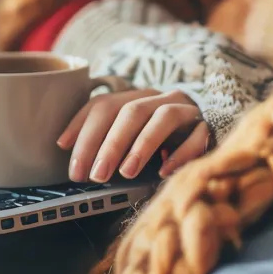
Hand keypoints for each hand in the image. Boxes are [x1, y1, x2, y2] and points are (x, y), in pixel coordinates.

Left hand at [58, 89, 209, 182]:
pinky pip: (196, 136)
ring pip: (163, 117)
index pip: (105, 104)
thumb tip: (68, 150)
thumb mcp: (131, 138)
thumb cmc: (161, 143)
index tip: (64, 149)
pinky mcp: (209, 126)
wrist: (209, 133)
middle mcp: (161, 98)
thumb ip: (106, 140)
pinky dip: (180, 154)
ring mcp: (187, 110)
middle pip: (132, 111)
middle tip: (95, 175)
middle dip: (110, 143)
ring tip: (125, 172)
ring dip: (142, 145)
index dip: (83, 125)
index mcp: (137, 98)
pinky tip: (164, 171)